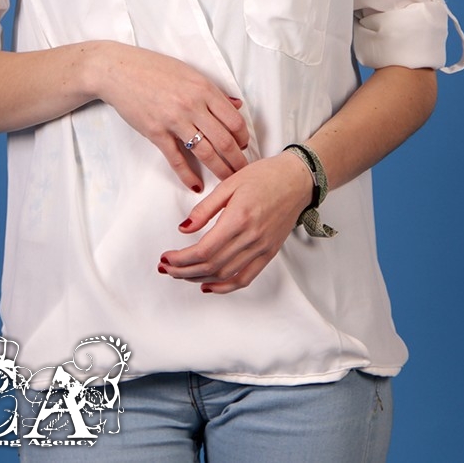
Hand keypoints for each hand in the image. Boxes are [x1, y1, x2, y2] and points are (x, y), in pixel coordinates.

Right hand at [96, 43, 248, 190]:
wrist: (118, 70)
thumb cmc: (152, 68)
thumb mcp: (188, 72)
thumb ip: (213, 90)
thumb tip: (236, 105)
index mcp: (204, 88)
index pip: (234, 120)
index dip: (243, 137)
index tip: (244, 146)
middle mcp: (192, 105)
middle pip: (225, 140)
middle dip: (237, 160)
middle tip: (242, 171)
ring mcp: (174, 120)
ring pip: (205, 152)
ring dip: (220, 170)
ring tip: (227, 181)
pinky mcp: (156, 132)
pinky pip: (177, 159)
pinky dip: (188, 175)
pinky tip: (196, 185)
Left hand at [157, 152, 312, 292]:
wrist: (297, 180)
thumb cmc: (265, 176)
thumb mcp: (229, 183)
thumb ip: (205, 208)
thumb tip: (184, 228)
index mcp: (239, 218)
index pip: (204, 249)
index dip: (181, 259)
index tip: (166, 258)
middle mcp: (251, 237)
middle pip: (211, 265)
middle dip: (184, 271)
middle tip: (166, 268)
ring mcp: (261, 248)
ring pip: (225, 275)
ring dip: (199, 278)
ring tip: (181, 275)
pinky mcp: (269, 253)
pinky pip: (245, 278)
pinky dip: (225, 287)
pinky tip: (209, 285)